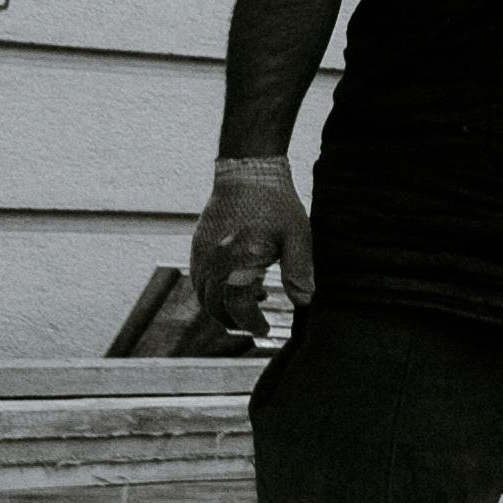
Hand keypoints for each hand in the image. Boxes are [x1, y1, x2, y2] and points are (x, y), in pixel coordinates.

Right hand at [193, 155, 314, 339]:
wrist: (248, 171)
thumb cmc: (276, 204)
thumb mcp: (297, 236)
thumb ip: (299, 270)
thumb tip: (305, 301)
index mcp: (238, 261)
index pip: (237, 307)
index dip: (249, 323)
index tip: (264, 330)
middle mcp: (214, 260)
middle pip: (214, 306)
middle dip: (233, 320)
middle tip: (254, 323)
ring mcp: (202, 252)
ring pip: (202, 294)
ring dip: (221, 306)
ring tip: (250, 301)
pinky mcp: (198, 244)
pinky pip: (198, 277)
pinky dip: (211, 289)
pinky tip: (235, 281)